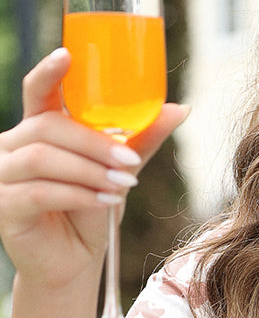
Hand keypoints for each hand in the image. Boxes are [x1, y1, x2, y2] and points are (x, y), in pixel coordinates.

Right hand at [0, 48, 186, 289]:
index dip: (49, 72)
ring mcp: (2, 176)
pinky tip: (105, 202)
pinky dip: (78, 195)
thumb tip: (180, 108)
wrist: (72, 263)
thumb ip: (140, 139)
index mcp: (36, 129)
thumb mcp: (118, 170)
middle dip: (93, 141)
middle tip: (129, 160)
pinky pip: (40, 192)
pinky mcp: (4, 206)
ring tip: (122, 184)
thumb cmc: (90, 211)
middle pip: (47, 126)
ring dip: (88, 169)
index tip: (68, 55)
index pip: (36, 91)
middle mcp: (11, 147)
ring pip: (42, 158)